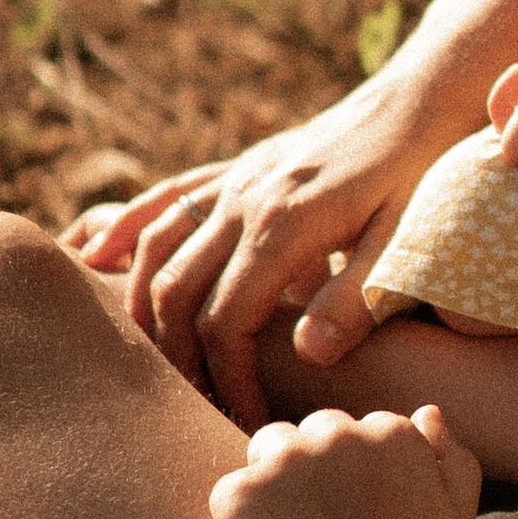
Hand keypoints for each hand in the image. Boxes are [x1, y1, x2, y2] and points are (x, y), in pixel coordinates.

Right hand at [68, 75, 448, 433]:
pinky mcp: (241, 168)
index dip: (227, 379)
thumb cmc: (422, 172)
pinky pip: (168, 197)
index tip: (245, 420)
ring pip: (158, 247)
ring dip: (143, 306)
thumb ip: (358, 298)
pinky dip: (125, 227)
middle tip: (193, 410)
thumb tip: (309, 357)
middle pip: (177, 292)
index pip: (226, 323)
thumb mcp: (407, 239)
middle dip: (177, 358)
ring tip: (151, 365)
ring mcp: (237, 180)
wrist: (422, 98)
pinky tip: (94, 253)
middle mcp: (245, 200)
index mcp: (284, 227)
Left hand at [212, 402, 482, 518]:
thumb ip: (453, 461)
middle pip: (316, 432)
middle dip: (317, 470)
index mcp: (395, 434)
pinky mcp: (241, 494)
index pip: (365, 433)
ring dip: (276, 482)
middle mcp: (341, 433)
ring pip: (270, 450)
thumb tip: (427, 412)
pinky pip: (232, 493)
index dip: (361, 480)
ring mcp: (287, 461)